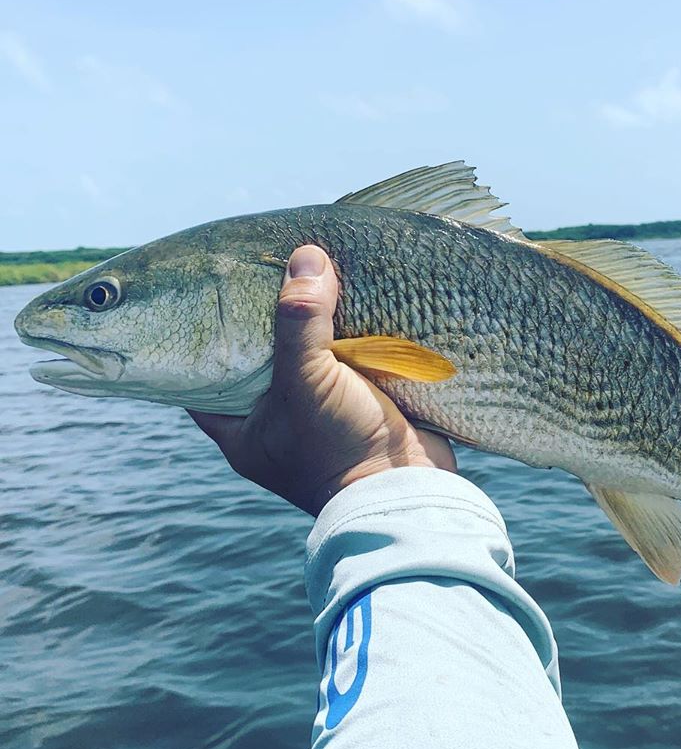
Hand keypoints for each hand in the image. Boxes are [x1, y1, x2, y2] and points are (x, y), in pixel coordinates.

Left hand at [190, 245, 455, 515]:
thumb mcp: (307, 382)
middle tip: (266, 267)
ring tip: (311, 274)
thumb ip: (300, 321)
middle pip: (262, 357)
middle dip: (269, 318)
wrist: (409, 492)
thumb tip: (306, 256)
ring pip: (310, 356)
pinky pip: (350, 361)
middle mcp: (277, 421)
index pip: (205, 375)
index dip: (203, 335)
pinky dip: (352, 334)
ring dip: (316, 324)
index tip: (207, 292)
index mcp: (242, 428)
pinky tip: (352, 298)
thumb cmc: (339, 449)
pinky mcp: (361, 405)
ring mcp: (321, 414)